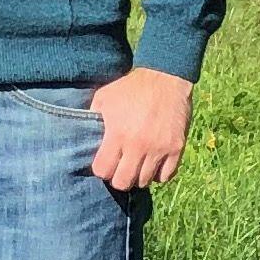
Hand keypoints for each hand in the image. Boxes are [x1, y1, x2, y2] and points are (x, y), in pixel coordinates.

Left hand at [88, 65, 193, 191]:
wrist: (165, 77)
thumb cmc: (131, 87)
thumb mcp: (104, 97)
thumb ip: (92, 118)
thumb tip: (83, 136)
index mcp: (117, 133)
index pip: (103, 171)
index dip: (101, 169)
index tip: (104, 162)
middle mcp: (138, 145)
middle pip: (123, 182)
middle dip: (118, 178)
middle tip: (120, 167)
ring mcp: (159, 148)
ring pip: (144, 181)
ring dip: (138, 176)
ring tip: (136, 164)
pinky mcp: (176, 148)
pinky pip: (166, 176)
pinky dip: (158, 174)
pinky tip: (153, 163)